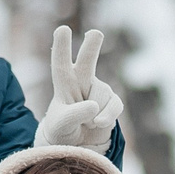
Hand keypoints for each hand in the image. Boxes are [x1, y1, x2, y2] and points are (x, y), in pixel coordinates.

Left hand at [33, 25, 124, 150]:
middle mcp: (82, 80)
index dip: (62, 47)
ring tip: (84, 123)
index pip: (61, 64)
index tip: (63, 29)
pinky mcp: (113, 101)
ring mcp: (99, 89)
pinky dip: (106, 117)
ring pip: (100, 96)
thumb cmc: (62, 130)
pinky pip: (114, 106)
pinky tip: (98, 123)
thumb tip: (93, 106)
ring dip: (92, 114)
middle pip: (87, 60)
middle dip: (91, 46)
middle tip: (95, 33)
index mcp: (64, 83)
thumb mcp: (60, 125)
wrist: (77, 144)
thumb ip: (73, 115)